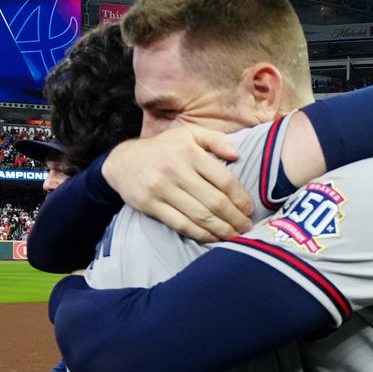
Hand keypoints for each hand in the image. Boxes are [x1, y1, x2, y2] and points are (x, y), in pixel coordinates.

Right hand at [102, 126, 250, 242]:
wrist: (123, 161)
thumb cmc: (164, 148)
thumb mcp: (189, 134)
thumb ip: (215, 139)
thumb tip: (237, 155)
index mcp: (190, 151)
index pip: (224, 179)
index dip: (241, 198)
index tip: (249, 209)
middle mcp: (176, 170)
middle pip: (214, 201)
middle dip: (235, 218)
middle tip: (246, 227)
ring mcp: (162, 189)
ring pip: (200, 216)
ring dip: (221, 229)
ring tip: (234, 235)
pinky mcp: (151, 205)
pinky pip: (181, 224)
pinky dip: (200, 234)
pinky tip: (212, 237)